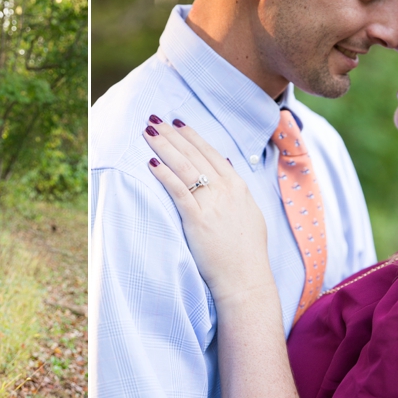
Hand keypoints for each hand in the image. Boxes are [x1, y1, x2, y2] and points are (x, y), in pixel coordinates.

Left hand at [143, 119, 271, 303]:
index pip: (211, 153)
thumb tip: (228, 165)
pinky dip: (164, 174)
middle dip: (172, 134)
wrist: (246, 279)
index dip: (192, 136)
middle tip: (154, 119)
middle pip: (195, 154)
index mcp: (238, 187)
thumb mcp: (249, 213)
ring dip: (165, 146)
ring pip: (185, 167)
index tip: (177, 122)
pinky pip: (178, 191)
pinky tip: (151, 162)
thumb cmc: (246, 252)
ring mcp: (213, 204)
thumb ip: (237, 189)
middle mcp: (226, 190)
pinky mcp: (198, 220)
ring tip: (148, 132)